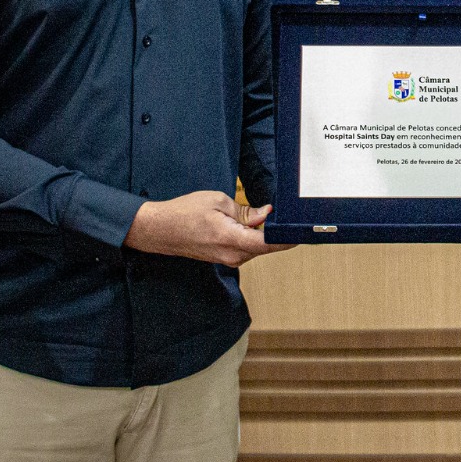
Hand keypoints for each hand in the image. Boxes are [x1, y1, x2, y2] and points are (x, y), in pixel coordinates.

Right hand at [123, 191, 295, 265]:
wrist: (158, 230)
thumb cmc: (183, 213)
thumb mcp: (217, 201)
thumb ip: (245, 211)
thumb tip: (266, 214)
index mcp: (232, 240)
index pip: (270, 243)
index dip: (289, 236)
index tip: (302, 228)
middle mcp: (233, 255)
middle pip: (267, 246)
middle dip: (278, 231)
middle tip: (288, 214)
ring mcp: (228, 259)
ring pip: (257, 247)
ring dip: (263, 233)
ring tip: (264, 214)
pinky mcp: (224, 258)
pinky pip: (246, 248)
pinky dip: (252, 236)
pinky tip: (249, 222)